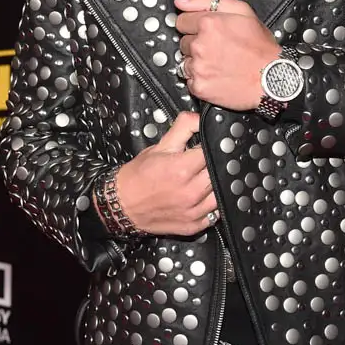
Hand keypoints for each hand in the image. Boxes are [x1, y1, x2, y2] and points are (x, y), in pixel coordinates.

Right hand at [113, 111, 218, 237]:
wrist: (122, 204)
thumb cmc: (138, 176)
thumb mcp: (160, 145)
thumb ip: (184, 127)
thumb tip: (201, 118)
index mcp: (182, 169)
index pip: (213, 152)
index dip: (213, 147)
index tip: (208, 147)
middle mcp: (190, 192)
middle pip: (220, 173)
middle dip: (215, 165)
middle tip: (205, 164)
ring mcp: (193, 211)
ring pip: (222, 194)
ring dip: (217, 185)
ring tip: (204, 180)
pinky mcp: (193, 226)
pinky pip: (214, 214)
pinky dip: (212, 205)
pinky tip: (202, 197)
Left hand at [174, 0, 280, 109]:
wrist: (272, 78)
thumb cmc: (261, 48)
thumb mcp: (243, 11)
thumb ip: (208, 1)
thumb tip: (182, 2)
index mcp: (208, 24)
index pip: (182, 21)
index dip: (195, 25)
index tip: (208, 32)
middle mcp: (200, 45)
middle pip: (183, 42)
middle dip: (197, 43)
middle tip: (218, 47)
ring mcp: (198, 67)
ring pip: (184, 60)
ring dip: (197, 61)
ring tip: (218, 62)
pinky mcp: (198, 86)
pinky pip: (189, 79)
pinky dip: (200, 77)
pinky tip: (216, 74)